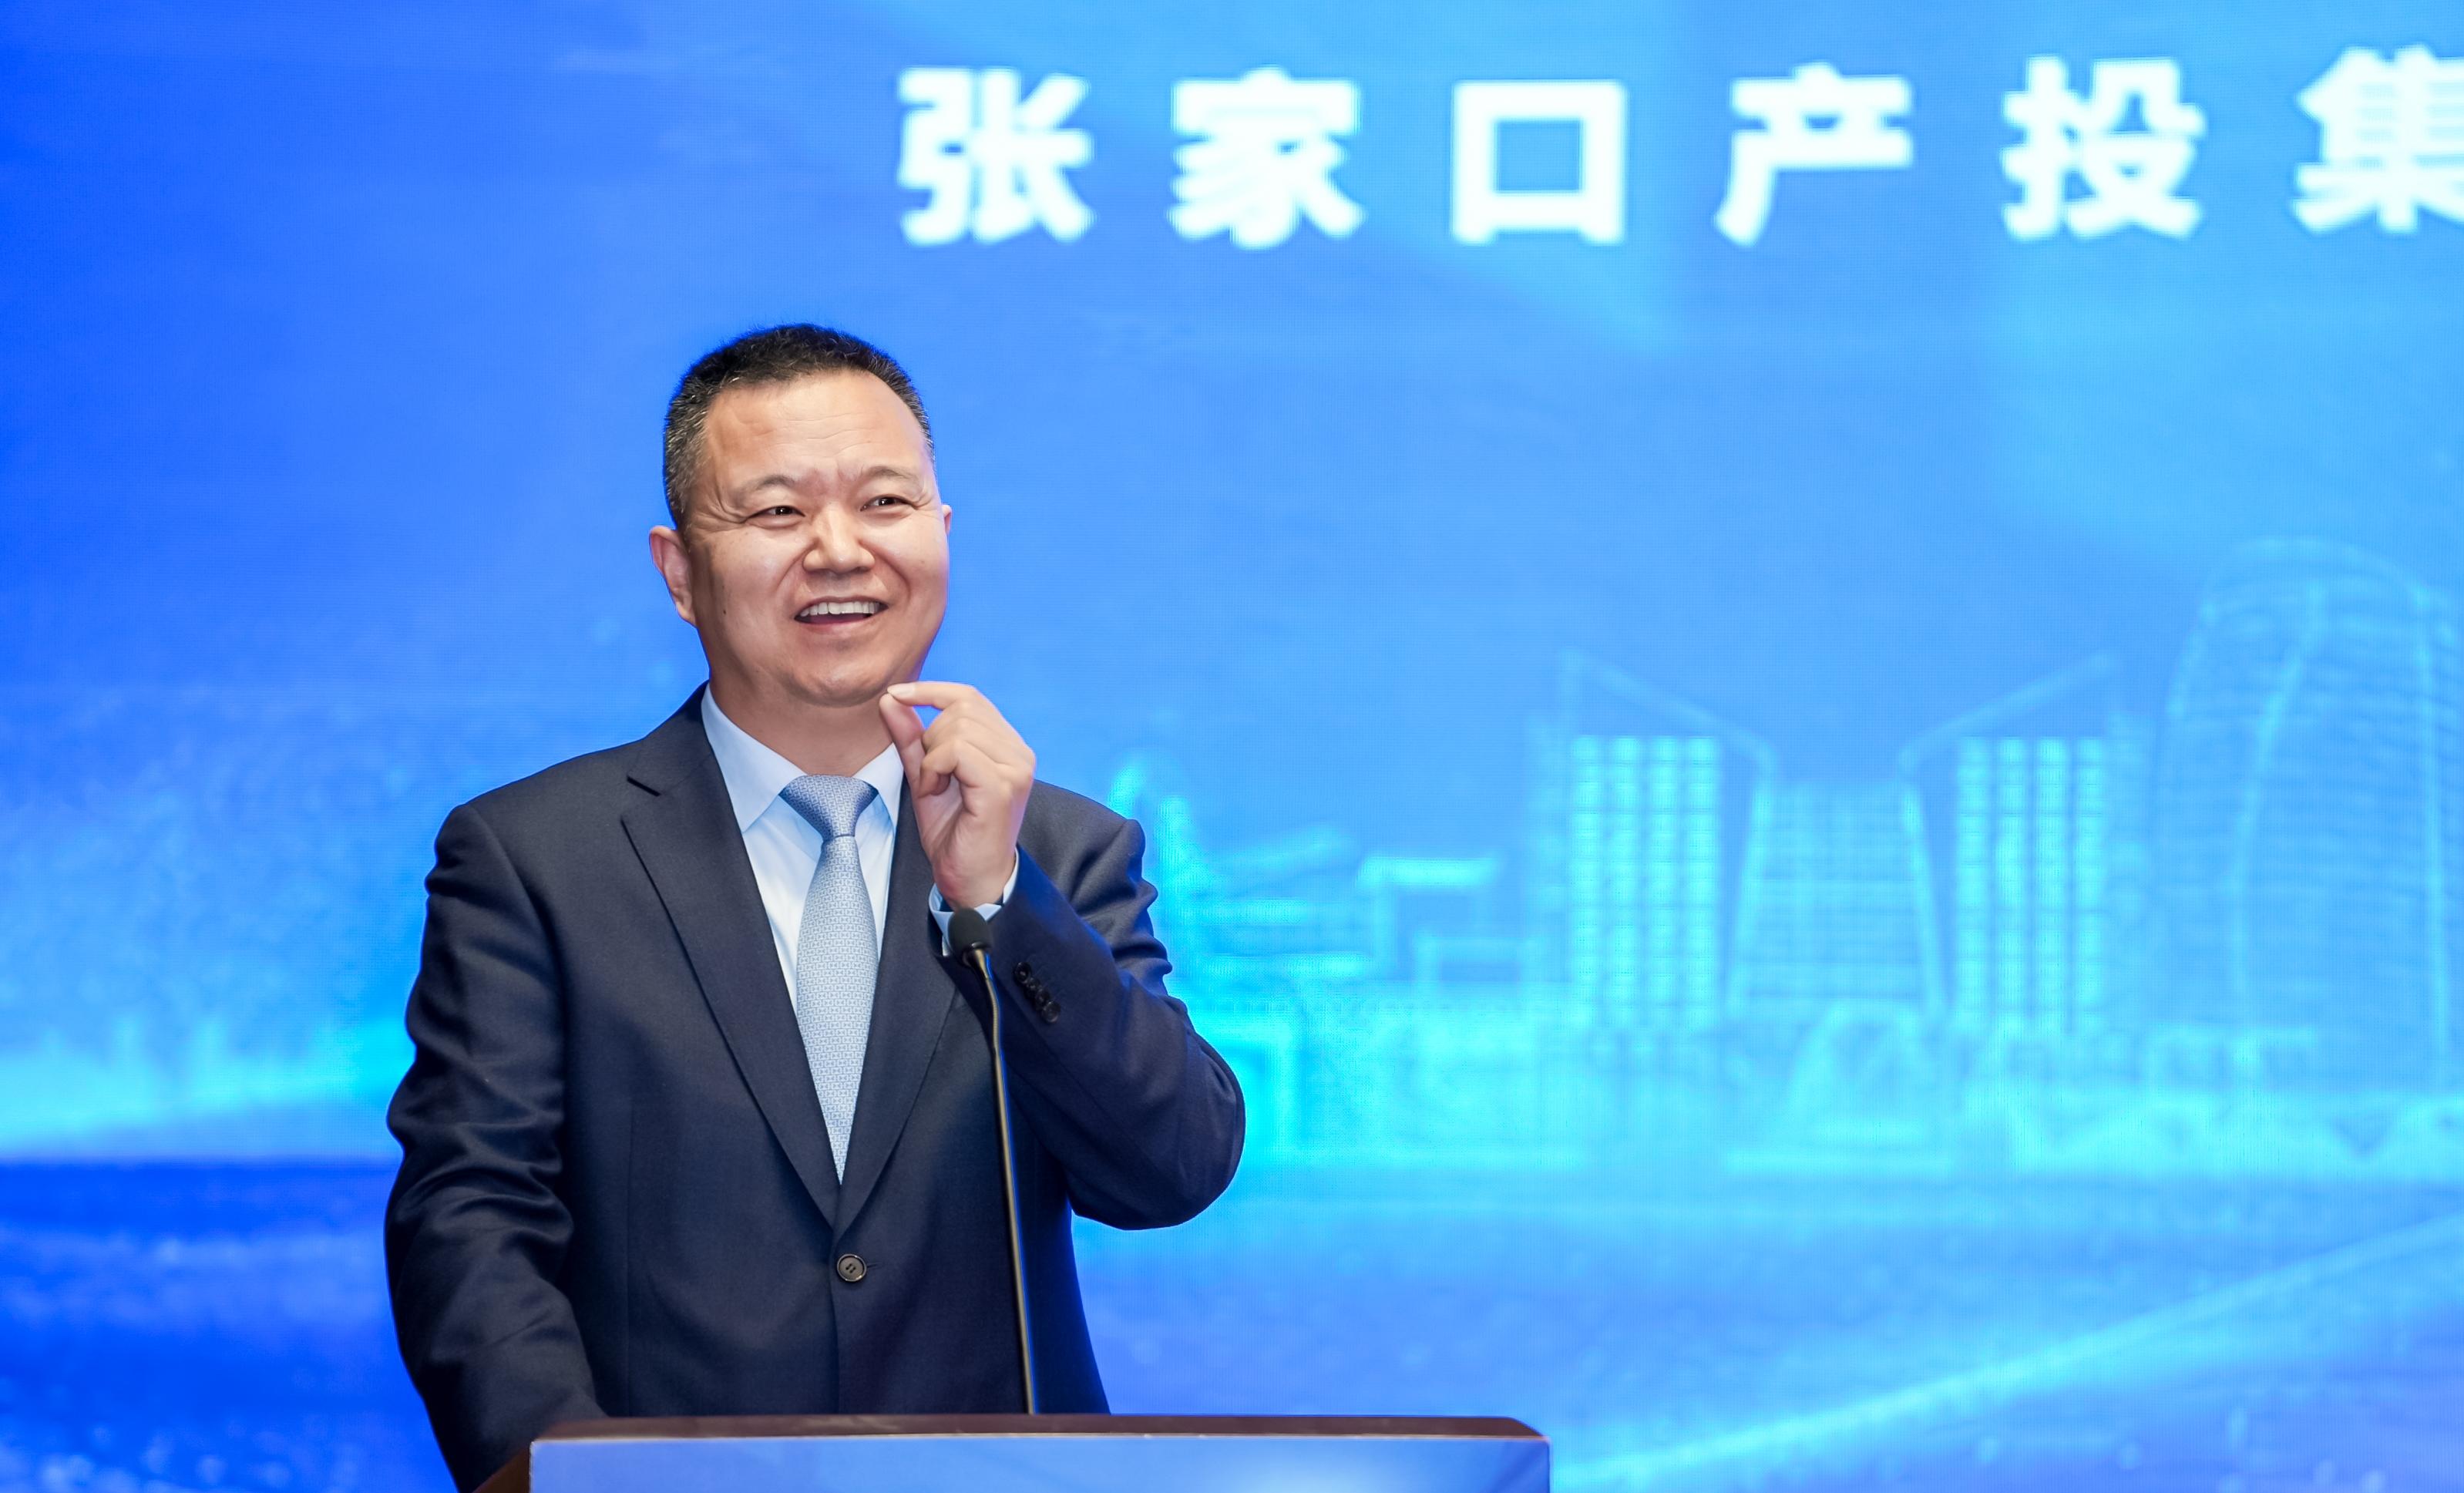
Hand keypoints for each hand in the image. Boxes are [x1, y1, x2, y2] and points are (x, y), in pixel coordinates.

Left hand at [878, 682, 1031, 908]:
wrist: (971, 878)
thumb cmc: (954, 832)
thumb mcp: (925, 775)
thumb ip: (911, 737)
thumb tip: (890, 698)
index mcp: (1006, 746)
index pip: (970, 697)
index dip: (931, 690)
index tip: (896, 694)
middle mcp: (1018, 752)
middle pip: (962, 709)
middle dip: (930, 737)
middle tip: (929, 776)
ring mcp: (1015, 768)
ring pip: (959, 728)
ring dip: (931, 757)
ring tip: (935, 787)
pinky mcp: (1003, 786)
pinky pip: (958, 751)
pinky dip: (935, 767)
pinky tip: (936, 791)